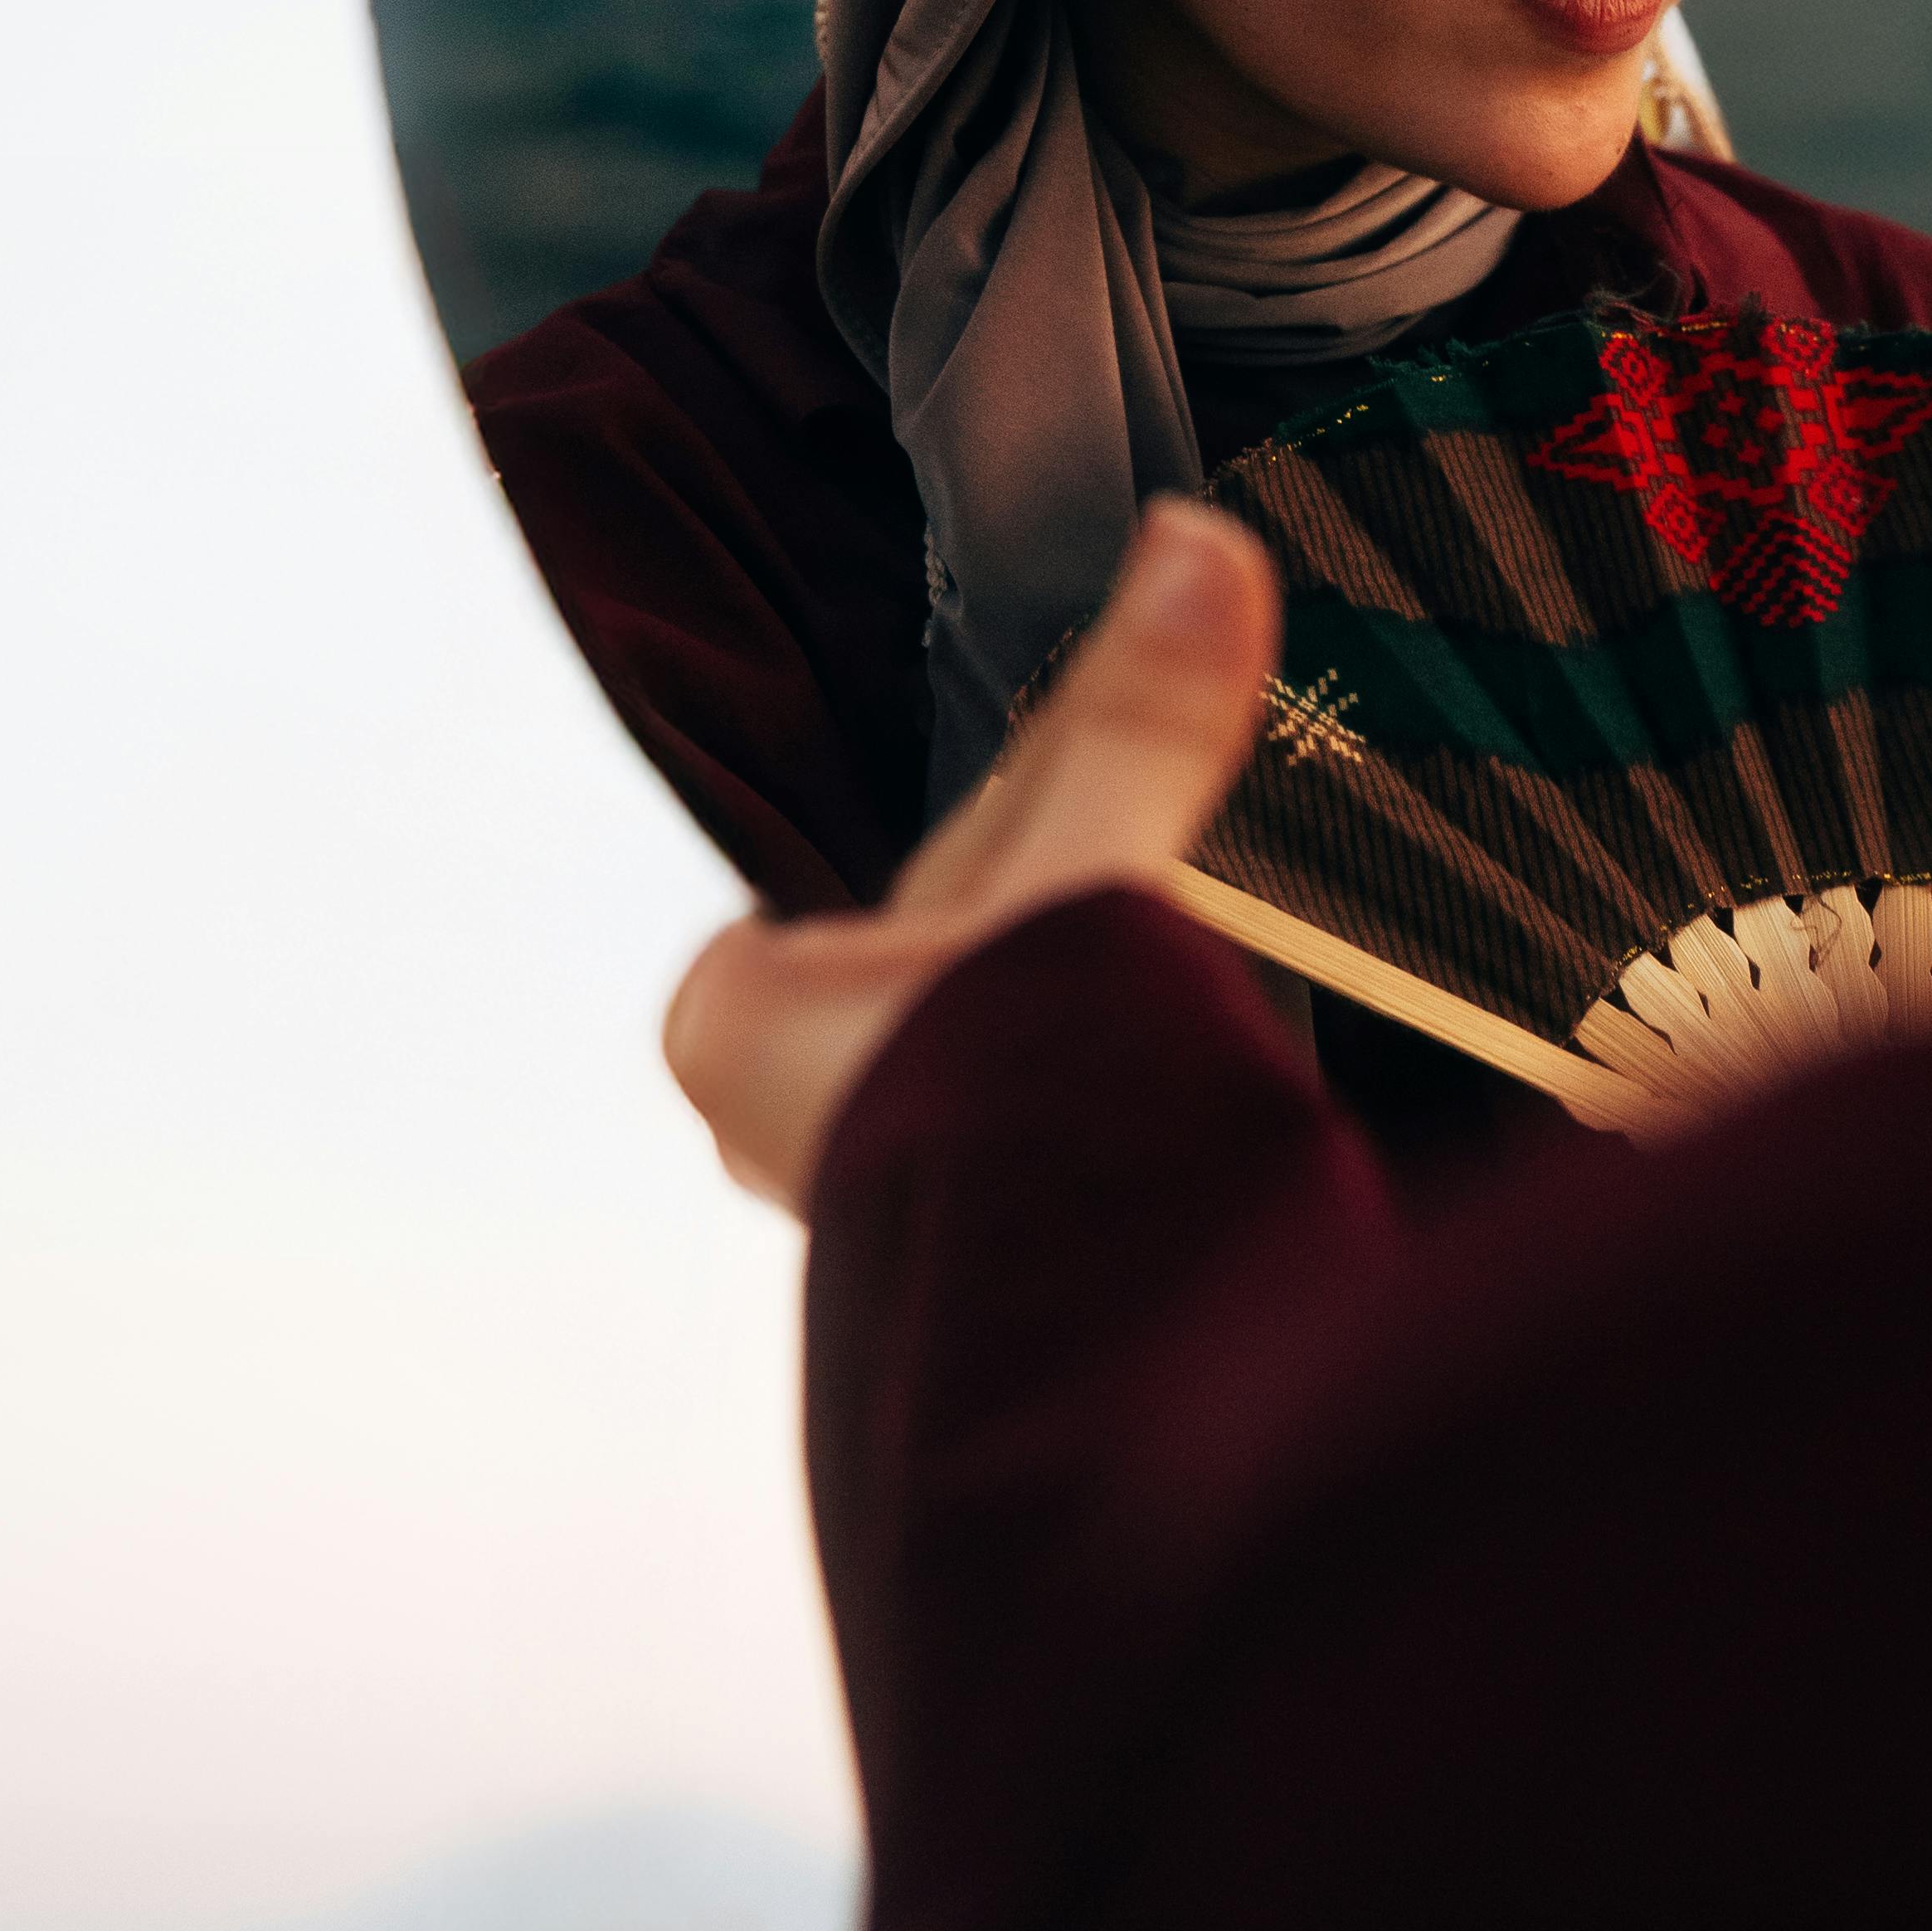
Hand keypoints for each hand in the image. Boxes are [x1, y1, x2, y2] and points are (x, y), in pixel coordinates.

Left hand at [660, 497, 1283, 1214]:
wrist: (1099, 1389)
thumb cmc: (1023, 1144)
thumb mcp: (1084, 891)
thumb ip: (1142, 729)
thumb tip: (1191, 541)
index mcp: (740, 1019)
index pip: (903, 856)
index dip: (1032, 800)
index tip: (1105, 760)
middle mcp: (786, 1122)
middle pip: (959, 947)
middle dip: (1060, 912)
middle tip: (1157, 851)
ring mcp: (884, 1203)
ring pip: (1008, 1037)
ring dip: (1099, 1003)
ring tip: (1184, 977)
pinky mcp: (986, 1262)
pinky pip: (1054, 1120)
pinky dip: (1121, 1081)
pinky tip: (1190, 1073)